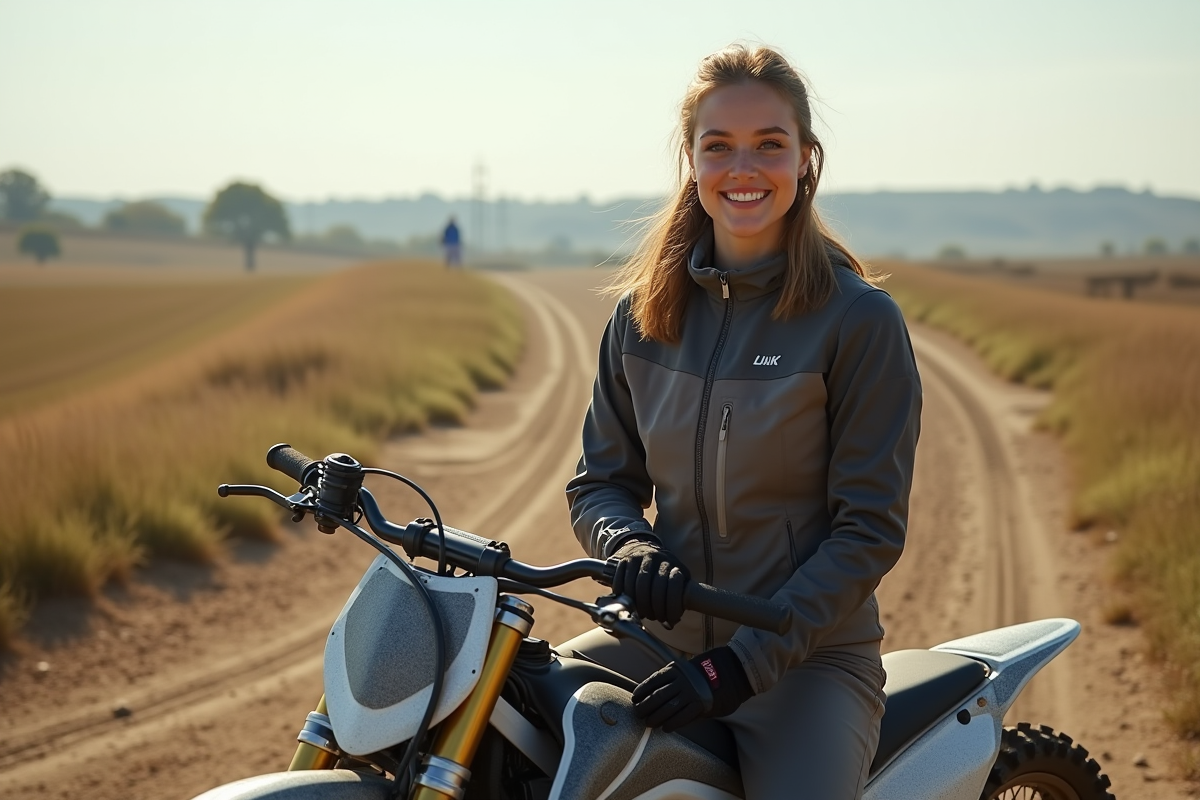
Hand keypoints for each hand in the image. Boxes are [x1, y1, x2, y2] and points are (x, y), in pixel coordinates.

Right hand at [610, 538, 689, 625]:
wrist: (642, 548)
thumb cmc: (662, 570)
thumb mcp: (676, 576)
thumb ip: (679, 594)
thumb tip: (672, 621)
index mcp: (673, 563)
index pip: (674, 585)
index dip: (672, 606)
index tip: (670, 618)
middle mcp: (656, 558)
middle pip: (654, 588)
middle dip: (654, 609)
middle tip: (654, 618)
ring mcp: (638, 557)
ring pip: (636, 585)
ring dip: (638, 604)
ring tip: (642, 613)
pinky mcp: (623, 560)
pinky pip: (620, 580)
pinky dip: (622, 595)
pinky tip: (627, 603)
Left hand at [631, 646, 753, 731]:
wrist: (734, 670)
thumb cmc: (711, 669)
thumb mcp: (689, 668)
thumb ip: (676, 679)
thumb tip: (659, 692)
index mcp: (676, 669)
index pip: (653, 681)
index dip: (642, 690)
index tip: (635, 698)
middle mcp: (682, 681)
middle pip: (657, 696)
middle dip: (645, 706)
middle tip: (638, 713)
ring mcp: (691, 693)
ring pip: (667, 708)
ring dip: (656, 717)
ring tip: (649, 723)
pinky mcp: (702, 705)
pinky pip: (683, 717)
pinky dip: (673, 723)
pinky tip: (667, 728)